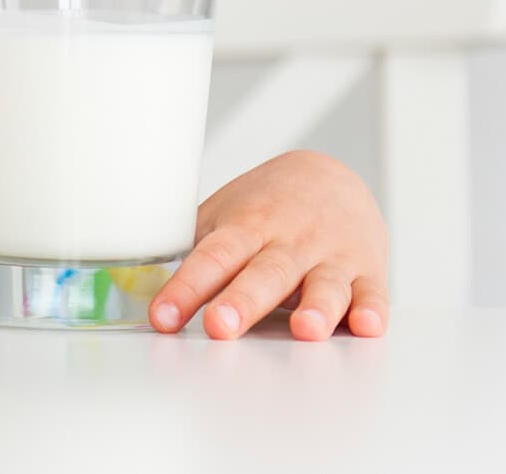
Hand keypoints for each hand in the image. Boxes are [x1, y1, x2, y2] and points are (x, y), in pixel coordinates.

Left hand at [150, 150, 388, 340]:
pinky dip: (371, 310)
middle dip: (242, 301)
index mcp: (247, 225)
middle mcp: (290, 240)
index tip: (162, 317)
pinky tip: (365, 325)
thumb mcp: (223, 217)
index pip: (212, 256)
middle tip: (220, 326)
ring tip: (305, 330)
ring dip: (316, 308)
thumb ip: (191, 251)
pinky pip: (372, 293)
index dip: (186, 287)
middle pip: (264, 273)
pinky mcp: (368, 271)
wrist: (330, 176)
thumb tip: (132, 288)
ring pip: (324, 285)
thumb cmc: (264, 207)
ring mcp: (332, 256)